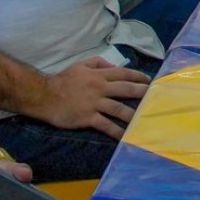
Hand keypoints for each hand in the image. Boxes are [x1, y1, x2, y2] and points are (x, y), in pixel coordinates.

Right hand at [36, 57, 150, 137]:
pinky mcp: (88, 118)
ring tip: (145, 118)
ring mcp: (94, 103)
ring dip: (133, 114)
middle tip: (154, 97)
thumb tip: (115, 66)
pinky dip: (117, 131)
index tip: (149, 81)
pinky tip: (126, 136)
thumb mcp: (81, 65)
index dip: (138, 76)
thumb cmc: (63, 80)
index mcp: (98, 74)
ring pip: (119, 108)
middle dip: (142, 92)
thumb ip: (98, 63)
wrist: (45, 96)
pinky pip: (106, 125)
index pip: (123, 73)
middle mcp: (99, 88)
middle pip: (126, 89)